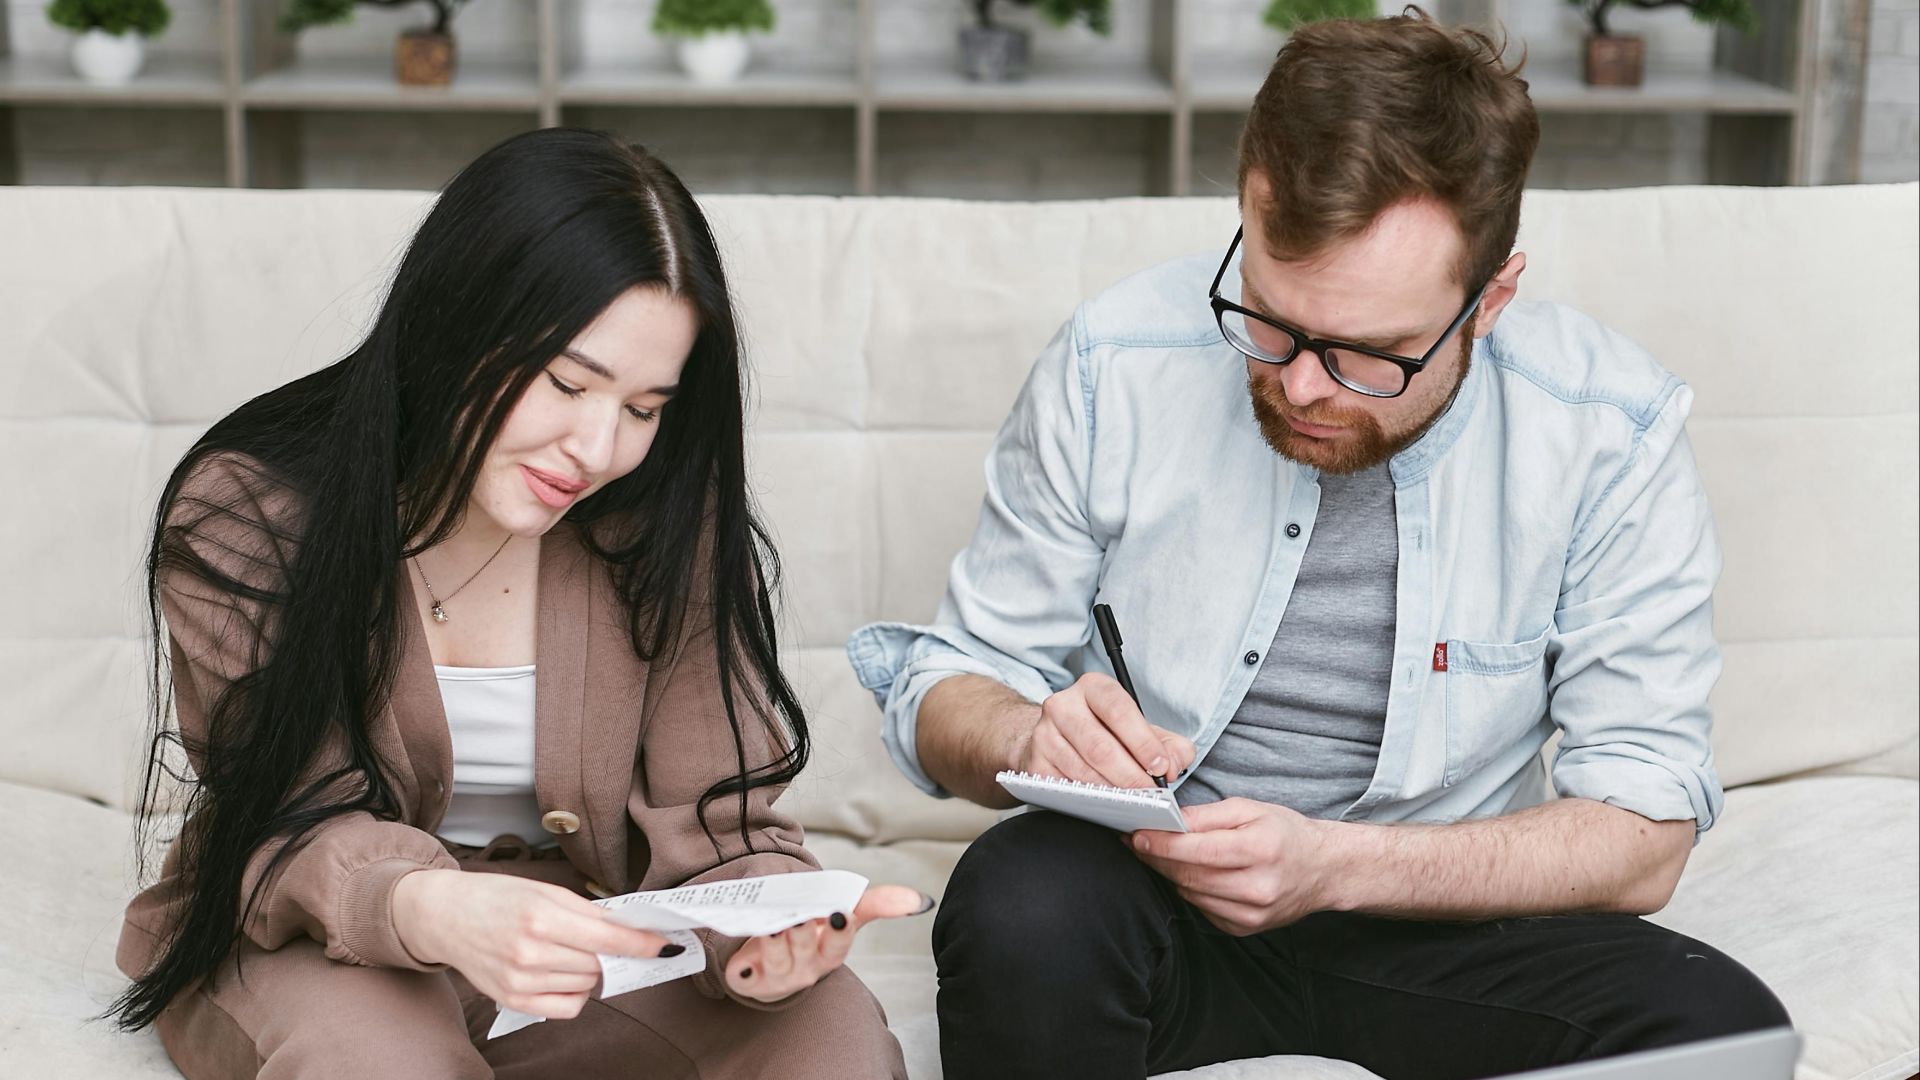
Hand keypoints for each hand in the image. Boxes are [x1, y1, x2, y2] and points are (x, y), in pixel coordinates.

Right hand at [392, 868, 676, 1019]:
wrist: (445, 916)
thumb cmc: (497, 897)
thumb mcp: (545, 891)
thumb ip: (589, 912)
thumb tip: (631, 929)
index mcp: (541, 918)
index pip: (608, 939)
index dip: (642, 943)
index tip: (665, 944)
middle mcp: (530, 953)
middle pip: (600, 963)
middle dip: (611, 952)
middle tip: (604, 939)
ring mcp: (520, 981)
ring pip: (587, 985)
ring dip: (591, 969)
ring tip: (568, 949)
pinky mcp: (512, 1001)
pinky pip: (566, 1008)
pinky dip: (575, 994)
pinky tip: (562, 973)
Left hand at [723, 884, 930, 1002]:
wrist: (768, 961)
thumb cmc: (809, 936)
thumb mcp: (839, 915)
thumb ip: (875, 904)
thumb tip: (920, 901)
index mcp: (831, 952)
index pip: (840, 943)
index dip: (841, 931)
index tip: (841, 914)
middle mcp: (808, 967)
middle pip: (808, 950)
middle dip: (805, 933)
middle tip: (799, 916)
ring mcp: (779, 975)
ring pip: (779, 957)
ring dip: (775, 942)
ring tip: (773, 926)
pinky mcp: (751, 980)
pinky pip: (746, 972)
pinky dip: (745, 963)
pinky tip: (745, 956)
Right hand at [1015, 673, 1195, 788]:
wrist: (1056, 741)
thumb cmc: (1106, 734)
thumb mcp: (1142, 731)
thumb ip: (1169, 745)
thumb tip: (1172, 765)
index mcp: (1093, 688)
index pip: (1119, 710)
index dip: (1142, 742)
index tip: (1161, 768)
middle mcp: (1063, 704)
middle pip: (1099, 746)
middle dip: (1130, 776)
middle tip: (1150, 796)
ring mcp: (1043, 734)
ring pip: (1081, 771)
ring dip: (1111, 793)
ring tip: (1133, 803)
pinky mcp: (1033, 764)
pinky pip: (1064, 789)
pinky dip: (1088, 802)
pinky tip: (1104, 806)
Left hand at [1128, 798, 1331, 934]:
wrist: (1322, 870)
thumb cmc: (1285, 834)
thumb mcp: (1250, 809)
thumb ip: (1207, 815)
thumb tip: (1168, 820)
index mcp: (1259, 850)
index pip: (1196, 850)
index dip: (1161, 843)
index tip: (1137, 834)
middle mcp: (1256, 887)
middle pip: (1188, 875)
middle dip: (1156, 858)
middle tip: (1138, 842)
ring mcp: (1251, 913)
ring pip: (1190, 894)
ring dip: (1170, 874)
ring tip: (1161, 855)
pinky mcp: (1244, 927)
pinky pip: (1202, 909)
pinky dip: (1191, 890)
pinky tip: (1193, 874)